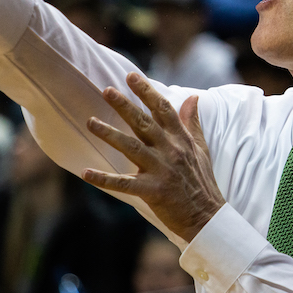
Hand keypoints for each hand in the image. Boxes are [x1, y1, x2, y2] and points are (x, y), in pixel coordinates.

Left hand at [83, 73, 224, 241]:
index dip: (147, 91)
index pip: (163, 109)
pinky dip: (104, 179)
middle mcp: (170, 151)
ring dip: (110, 134)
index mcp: (180, 139)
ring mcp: (161, 170)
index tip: (131, 75)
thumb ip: (192, 122)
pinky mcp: (152, 191)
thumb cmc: (202, 181)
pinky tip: (85, 172)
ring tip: (90, 122)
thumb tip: (192, 98)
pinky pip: (124, 184)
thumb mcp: (201, 148)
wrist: (208, 217)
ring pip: (131, 147)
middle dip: (125, 105)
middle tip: (106, 90)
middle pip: (144, 123)